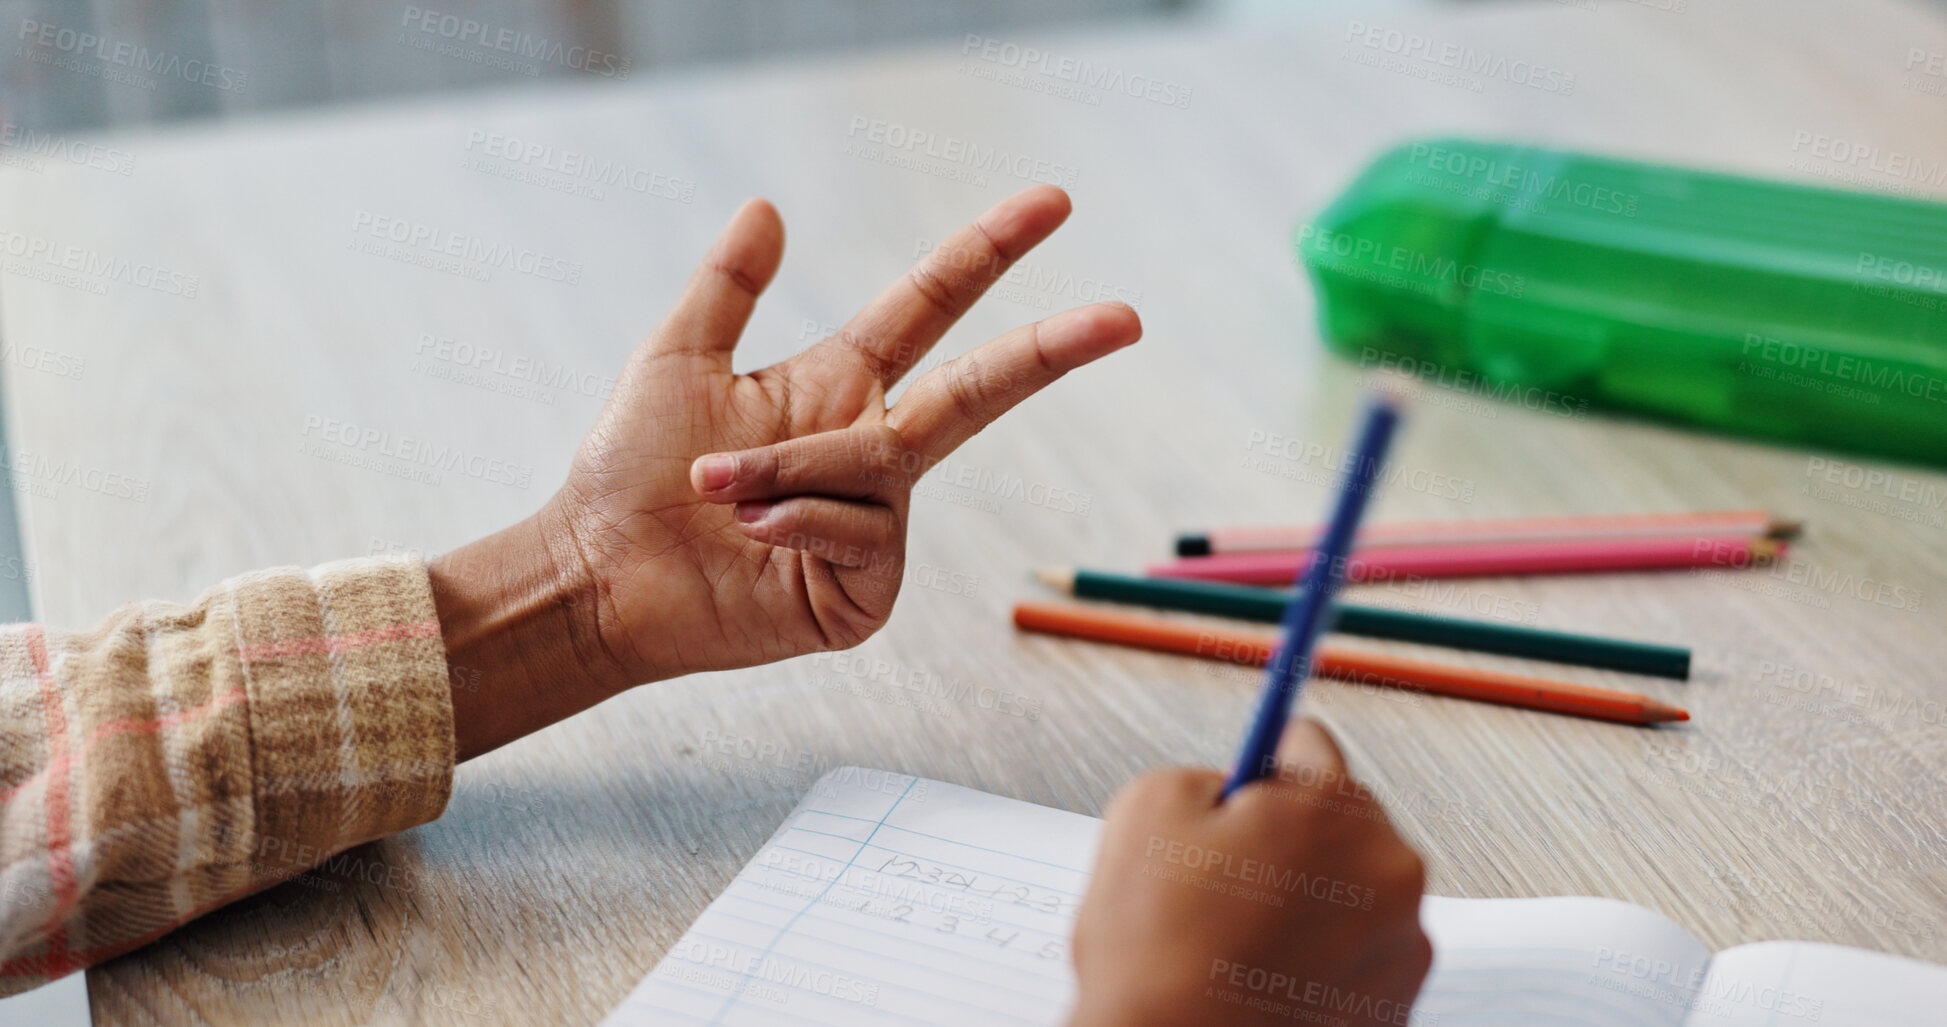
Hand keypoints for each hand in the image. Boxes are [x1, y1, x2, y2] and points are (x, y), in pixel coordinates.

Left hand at [431, 187, 1139, 757]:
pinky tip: (754, 540)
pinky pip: (861, 535)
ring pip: (878, 467)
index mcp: (839, 387)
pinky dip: (799, 523)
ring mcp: (876, 527)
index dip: (990, 253)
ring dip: (789, 471)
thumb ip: (728, 285)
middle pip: (980, 390)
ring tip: (714, 491)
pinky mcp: (864, 593)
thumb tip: (767, 206)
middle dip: (1052, 350)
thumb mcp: (676, 358)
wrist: (596, 573)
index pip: (932, 308)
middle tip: (1128, 317)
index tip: (1054, 204)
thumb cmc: (631, 473)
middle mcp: (873, 453)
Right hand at [1067, 720, 1431, 1026]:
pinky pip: (1354, 958)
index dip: (1261, 765)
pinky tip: (1260, 977)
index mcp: (1335, 809)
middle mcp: (1389, 873)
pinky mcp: (1394, 1009)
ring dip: (1305, 904)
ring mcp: (1400, 948)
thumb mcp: (1148, 808)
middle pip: (1337, 823)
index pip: (1308, 744)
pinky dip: (1316, 962)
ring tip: (1235, 940)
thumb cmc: (1159, 955)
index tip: (1249, 780)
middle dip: (1286, 841)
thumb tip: (1228, 790)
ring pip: (1348, 895)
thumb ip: (1204, 776)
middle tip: (1223, 879)